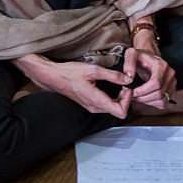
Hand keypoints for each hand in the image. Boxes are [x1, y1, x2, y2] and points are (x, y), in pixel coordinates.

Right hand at [13, 54, 134, 118]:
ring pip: (113, 107)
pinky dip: (113, 96)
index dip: (128, 100)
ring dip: (120, 96)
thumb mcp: (93, 70)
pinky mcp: (90, 103)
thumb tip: (127, 79)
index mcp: (97, 101)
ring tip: (120, 82)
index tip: (127, 87)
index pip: (121, 112)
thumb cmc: (70, 73)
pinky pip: (106, 104)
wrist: (54, 77)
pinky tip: (112, 85)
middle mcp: (95, 107)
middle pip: (118, 110)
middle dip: (126, 97)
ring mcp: (92, 107)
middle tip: (125, 82)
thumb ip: (112, 75)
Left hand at [125, 47, 176, 109]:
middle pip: (158, 94)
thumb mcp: (131, 54)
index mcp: (162, 65)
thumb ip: (128, 63)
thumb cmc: (140, 57)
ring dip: (147, 102)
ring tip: (138, 96)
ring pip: (161, 100)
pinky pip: (163, 103)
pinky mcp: (171, 90)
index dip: (143, 91)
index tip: (133, 92)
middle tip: (132, 95)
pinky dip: (153, 103)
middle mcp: (170, 74)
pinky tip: (145, 97)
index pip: (156, 83)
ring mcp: (172, 82)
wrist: (147, 59)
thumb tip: (129, 78)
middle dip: (143, 98)